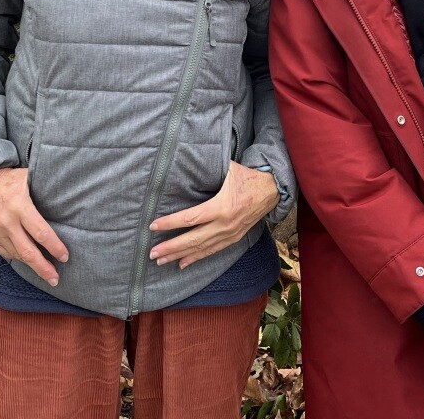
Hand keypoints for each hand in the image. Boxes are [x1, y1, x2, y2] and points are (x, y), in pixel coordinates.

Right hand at [0, 167, 68, 285]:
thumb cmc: (11, 179)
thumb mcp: (29, 178)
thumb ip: (46, 189)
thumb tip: (71, 196)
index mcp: (20, 205)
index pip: (41, 232)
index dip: (54, 247)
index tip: (65, 256)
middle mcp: (6, 221)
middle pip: (28, 252)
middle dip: (43, 268)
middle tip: (56, 279)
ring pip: (17, 255)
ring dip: (32, 265)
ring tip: (46, 272)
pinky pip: (6, 253)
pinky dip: (18, 258)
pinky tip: (28, 261)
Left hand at [149, 161, 279, 268]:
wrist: (271, 190)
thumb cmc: (247, 177)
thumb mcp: (227, 169)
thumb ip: (207, 168)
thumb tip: (184, 160)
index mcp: (221, 207)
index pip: (190, 218)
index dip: (170, 223)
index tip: (153, 226)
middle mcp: (224, 225)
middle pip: (192, 240)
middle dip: (170, 248)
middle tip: (152, 253)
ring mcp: (229, 234)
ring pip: (200, 249)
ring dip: (179, 256)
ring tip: (161, 261)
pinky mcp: (233, 239)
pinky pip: (212, 251)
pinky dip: (196, 258)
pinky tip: (182, 263)